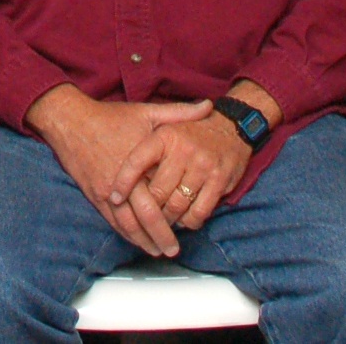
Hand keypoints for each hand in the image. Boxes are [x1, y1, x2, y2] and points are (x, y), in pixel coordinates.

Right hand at [26, 85, 212, 256]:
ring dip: (144, 240)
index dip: (176, 210)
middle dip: (162, 235)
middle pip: (146, 215)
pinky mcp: (95, 195)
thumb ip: (179, 113)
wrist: (71, 121)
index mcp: (140, 162)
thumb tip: (208, 106)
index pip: (162, 193)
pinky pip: (112, 221)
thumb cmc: (110, 117)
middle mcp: (124, 180)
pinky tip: (136, 240)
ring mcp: (107, 190)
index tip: (190, 221)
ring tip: (158, 251)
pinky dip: (126, 234)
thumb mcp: (146, 112)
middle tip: (175, 249)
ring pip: (128, 224)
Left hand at [108, 112, 252, 233]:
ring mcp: (202, 165)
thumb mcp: (164, 124)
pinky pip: (199, 211)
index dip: (123, 182)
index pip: (136, 161)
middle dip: (148, 208)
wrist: (231, 126)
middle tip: (143, 216)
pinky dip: (190, 221)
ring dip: (169, 219)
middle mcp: (183, 150)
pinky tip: (185, 220)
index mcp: (164, 136)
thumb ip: (143, 145)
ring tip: (163, 221)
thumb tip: (116, 165)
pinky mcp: (220, 180)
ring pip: (177, 205)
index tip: (113, 197)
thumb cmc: (191, 131)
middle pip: (156, 191)